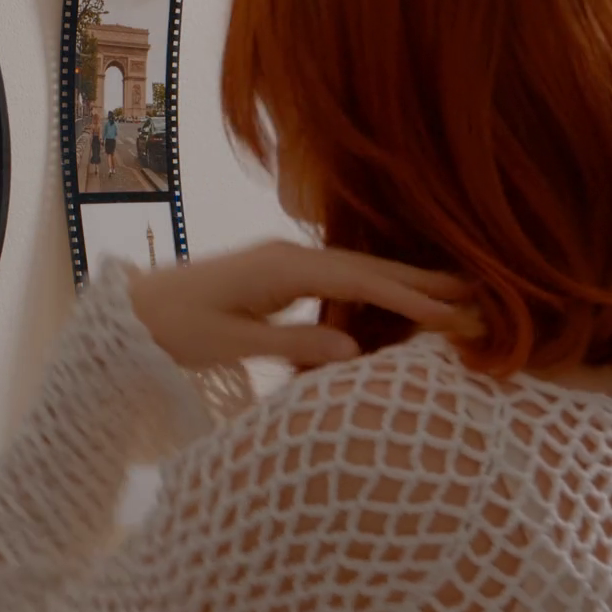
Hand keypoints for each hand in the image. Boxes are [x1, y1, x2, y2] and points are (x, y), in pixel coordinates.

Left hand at [126, 241, 476, 370]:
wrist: (131, 312)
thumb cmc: (173, 329)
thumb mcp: (230, 343)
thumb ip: (292, 346)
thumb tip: (355, 356)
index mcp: (282, 268)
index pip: (360, 282)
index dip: (410, 296)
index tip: (455, 312)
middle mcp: (287, 256)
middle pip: (367, 267)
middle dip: (422, 278)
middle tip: (480, 289)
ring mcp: (282, 262)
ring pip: (356, 271)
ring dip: (402, 281)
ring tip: (452, 293)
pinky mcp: (275, 274)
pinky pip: (336, 280)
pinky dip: (372, 289)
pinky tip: (393, 302)